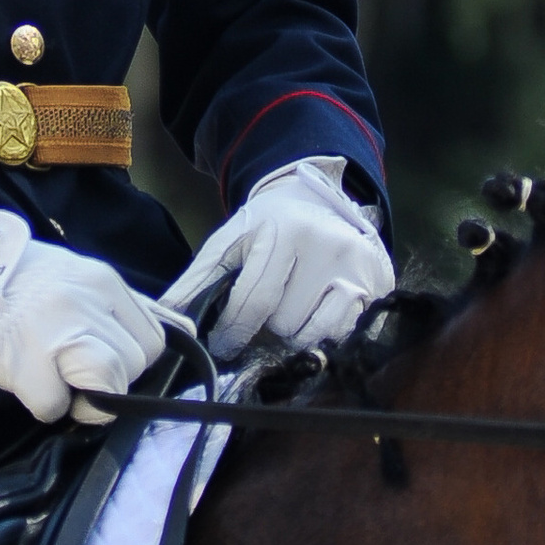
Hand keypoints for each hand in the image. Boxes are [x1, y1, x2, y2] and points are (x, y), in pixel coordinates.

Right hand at [0, 203, 169, 424]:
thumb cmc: (12, 278)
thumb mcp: (75, 275)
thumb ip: (117, 306)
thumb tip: (178, 332)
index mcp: (104, 280)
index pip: (155, 340)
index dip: (130, 360)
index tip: (101, 358)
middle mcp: (88, 301)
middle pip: (135, 367)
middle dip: (108, 380)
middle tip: (71, 369)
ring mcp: (57, 330)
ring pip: (108, 387)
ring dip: (83, 397)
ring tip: (56, 380)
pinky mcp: (24, 361)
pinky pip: (56, 407)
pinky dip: (42, 404)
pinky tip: (25, 380)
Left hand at [163, 158, 392, 358]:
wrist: (316, 200)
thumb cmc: (267, 226)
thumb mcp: (227, 243)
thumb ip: (196, 281)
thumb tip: (166, 319)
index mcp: (283, 232)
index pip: (254, 302)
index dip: (233, 332)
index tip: (224, 344)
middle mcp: (326, 246)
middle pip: (284, 323)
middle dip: (265, 328)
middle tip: (263, 315)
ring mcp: (357, 267)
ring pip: (314, 334)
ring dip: (294, 334)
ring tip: (289, 310)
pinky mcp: (378, 285)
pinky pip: (343, 334)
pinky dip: (323, 333)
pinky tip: (315, 312)